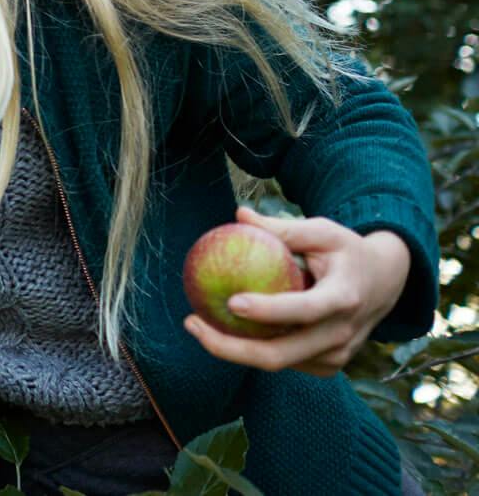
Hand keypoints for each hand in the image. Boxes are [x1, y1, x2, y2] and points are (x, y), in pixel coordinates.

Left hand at [183, 204, 411, 376]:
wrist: (387, 283)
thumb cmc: (346, 251)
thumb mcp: (323, 231)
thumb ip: (283, 228)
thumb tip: (238, 215)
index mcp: (343, 298)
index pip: (303, 310)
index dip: (268, 311)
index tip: (231, 302)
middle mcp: (341, 334)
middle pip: (280, 354)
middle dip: (230, 347)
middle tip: (192, 323)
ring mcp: (336, 355)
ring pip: (278, 361)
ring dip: (234, 349)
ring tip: (198, 323)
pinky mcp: (328, 365)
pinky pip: (285, 361)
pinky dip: (254, 349)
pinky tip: (225, 329)